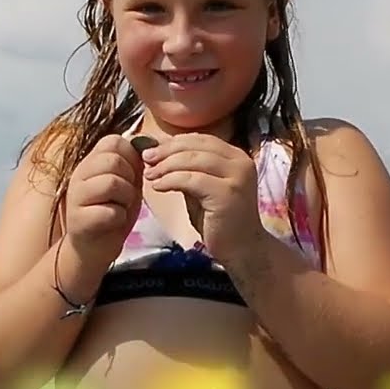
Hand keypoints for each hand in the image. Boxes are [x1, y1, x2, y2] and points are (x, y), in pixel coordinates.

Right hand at [64, 134, 144, 263]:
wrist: (93, 248)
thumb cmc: (111, 212)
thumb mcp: (126, 183)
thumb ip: (134, 163)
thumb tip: (150, 142)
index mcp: (91, 162)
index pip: (112, 141)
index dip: (131, 156)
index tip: (133, 175)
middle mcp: (79, 175)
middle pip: (113, 161)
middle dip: (130, 179)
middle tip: (127, 195)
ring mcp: (76, 197)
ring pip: (110, 183)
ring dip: (126, 198)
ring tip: (122, 207)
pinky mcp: (79, 220)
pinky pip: (109, 211)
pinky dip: (119, 217)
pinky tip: (114, 222)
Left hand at [140, 133, 263, 261]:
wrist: (243, 249)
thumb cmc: (219, 220)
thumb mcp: (202, 188)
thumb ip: (188, 170)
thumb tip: (158, 152)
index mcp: (236, 156)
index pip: (200, 138)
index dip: (173, 142)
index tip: (151, 150)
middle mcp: (240, 161)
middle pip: (195, 145)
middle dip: (166, 151)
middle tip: (146, 159)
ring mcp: (236, 176)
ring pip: (192, 160)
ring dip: (166, 165)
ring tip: (150, 175)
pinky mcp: (227, 193)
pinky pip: (192, 179)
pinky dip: (171, 180)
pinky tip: (159, 187)